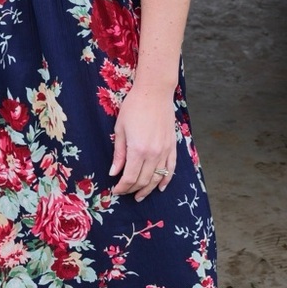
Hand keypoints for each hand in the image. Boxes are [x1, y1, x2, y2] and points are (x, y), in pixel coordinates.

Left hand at [110, 81, 177, 200]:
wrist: (155, 92)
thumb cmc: (134, 107)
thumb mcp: (120, 129)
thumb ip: (118, 153)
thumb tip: (114, 173)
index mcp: (137, 149)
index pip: (129, 178)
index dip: (122, 187)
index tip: (116, 190)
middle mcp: (153, 153)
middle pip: (143, 180)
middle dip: (133, 190)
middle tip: (125, 192)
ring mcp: (165, 150)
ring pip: (158, 178)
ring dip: (149, 189)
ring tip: (140, 196)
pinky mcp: (173, 146)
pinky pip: (171, 168)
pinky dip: (166, 180)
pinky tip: (161, 187)